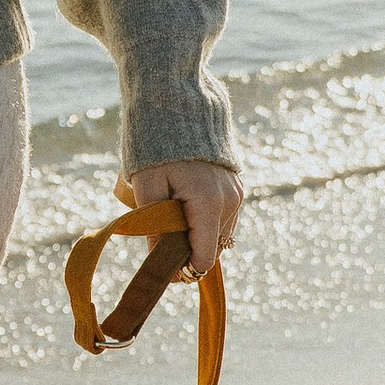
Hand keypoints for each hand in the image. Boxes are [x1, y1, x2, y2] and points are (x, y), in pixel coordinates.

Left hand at [121, 159, 241, 278]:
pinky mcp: (238, 188)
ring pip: (219, 235)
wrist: (179, 112)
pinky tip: (187, 208)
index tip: (166, 271)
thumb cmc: (157, 150)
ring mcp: (237, 194)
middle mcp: (229, 202)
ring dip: (199, 237)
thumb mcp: (147, 187)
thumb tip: (159, 260)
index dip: (185, 270)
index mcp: (208, 204)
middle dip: (190, 253)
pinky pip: (224, 219)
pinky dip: (207, 222)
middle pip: (213, 249)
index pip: (204, 257)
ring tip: (174, 220)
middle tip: (162, 243)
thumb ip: (154, 226)